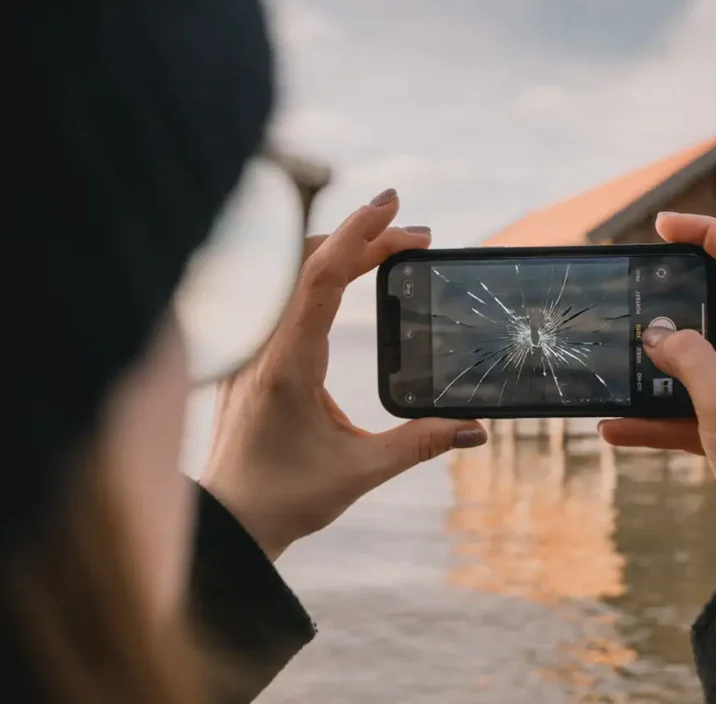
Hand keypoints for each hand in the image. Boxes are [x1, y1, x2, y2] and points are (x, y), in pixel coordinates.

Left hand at [200, 189, 487, 559]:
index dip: (358, 235)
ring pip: (291, 272)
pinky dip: (320, 271)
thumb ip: (421, 443)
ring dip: (342, 250)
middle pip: (308, 262)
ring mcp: (251, 348)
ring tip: (392, 248)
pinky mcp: (250, 355)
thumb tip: (475, 428)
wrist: (228, 522)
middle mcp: (262, 346)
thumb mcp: (360, 472)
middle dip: (363, 237)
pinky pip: (281, 293)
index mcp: (287, 366)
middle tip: (417, 235)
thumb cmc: (285, 498)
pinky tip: (349, 276)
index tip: (392, 205)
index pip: (320, 278)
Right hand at [598, 213, 715, 567]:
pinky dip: (655, 418)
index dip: (709, 235)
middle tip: (629, 309)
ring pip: (697, 365)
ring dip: (658, 372)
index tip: (663, 227)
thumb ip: (686, 358)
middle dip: (673, 314)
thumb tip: (655, 334)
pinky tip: (613, 427)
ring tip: (616, 369)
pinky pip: (688, 412)